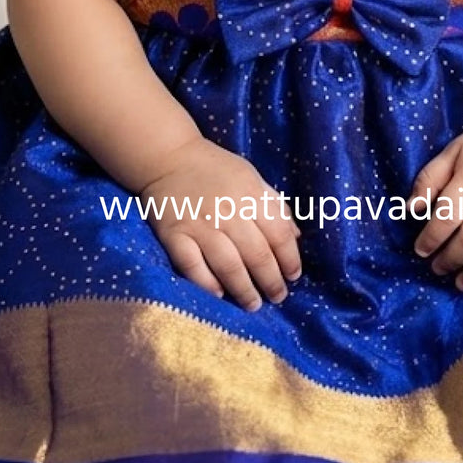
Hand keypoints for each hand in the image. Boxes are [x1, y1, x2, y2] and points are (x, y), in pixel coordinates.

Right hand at [140, 137, 301, 311]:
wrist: (168, 156)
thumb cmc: (215, 169)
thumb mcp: (251, 177)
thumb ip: (274, 205)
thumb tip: (295, 236)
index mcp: (250, 195)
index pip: (278, 234)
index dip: (290, 259)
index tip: (293, 277)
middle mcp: (228, 211)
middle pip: (256, 254)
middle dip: (271, 281)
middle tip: (277, 297)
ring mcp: (199, 224)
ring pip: (228, 265)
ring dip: (244, 289)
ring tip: (253, 305)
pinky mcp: (174, 235)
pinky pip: (192, 266)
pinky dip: (207, 283)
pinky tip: (219, 295)